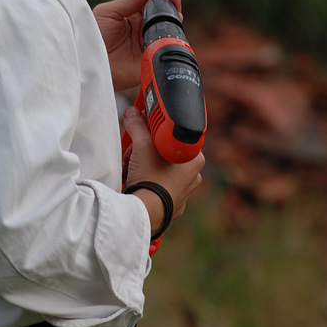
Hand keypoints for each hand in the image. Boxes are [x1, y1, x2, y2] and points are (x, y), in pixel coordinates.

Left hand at [93, 0, 181, 91]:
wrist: (92, 63)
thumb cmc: (94, 37)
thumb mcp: (108, 12)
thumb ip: (129, 0)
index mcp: (132, 13)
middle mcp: (143, 24)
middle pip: (163, 6)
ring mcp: (150, 38)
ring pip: (169, 21)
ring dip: (174, 7)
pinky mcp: (155, 53)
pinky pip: (169, 40)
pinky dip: (175, 28)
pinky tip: (175, 17)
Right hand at [122, 106, 203, 235]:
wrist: (146, 212)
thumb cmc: (151, 178)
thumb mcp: (142, 144)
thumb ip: (137, 126)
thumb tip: (132, 113)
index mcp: (194, 158)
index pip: (172, 137)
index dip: (153, 133)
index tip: (142, 131)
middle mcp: (193, 176)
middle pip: (163, 153)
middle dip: (144, 151)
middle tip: (133, 153)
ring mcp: (183, 192)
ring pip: (159, 169)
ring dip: (142, 166)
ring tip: (131, 170)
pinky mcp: (171, 204)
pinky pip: (156, 186)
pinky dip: (145, 183)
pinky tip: (135, 183)